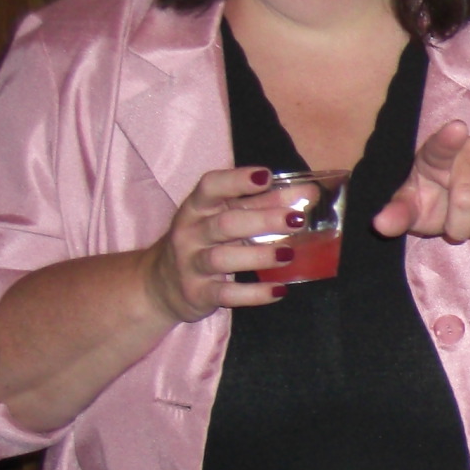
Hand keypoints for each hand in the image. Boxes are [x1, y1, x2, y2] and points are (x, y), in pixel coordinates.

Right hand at [141, 166, 300, 322]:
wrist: (161, 284)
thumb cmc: (204, 243)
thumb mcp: (225, 218)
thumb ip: (264, 204)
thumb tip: (309, 192)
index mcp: (197, 208)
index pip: (211, 187)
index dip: (237, 180)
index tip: (266, 176)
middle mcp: (190, 233)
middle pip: (225, 223)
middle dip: (262, 220)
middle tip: (297, 220)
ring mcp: (191, 264)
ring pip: (222, 258)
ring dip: (259, 256)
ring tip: (289, 254)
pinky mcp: (198, 293)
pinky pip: (227, 294)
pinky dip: (254, 294)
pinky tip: (280, 290)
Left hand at [373, 122, 469, 242]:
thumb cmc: (440, 203)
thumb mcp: (416, 211)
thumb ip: (398, 215)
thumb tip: (380, 224)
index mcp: (436, 154)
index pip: (441, 146)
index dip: (448, 139)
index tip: (457, 129)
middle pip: (466, 199)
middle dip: (461, 225)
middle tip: (457, 226)